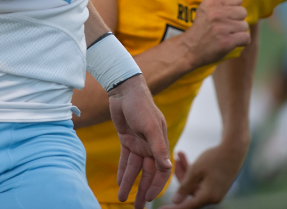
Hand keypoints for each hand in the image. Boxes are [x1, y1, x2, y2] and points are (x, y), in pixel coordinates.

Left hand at [108, 74, 172, 208]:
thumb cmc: (141, 106)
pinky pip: (125, 160)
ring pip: (134, 169)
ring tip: (122, 199)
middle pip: (147, 173)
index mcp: (160, 144)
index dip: (156, 185)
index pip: (161, 170)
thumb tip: (168, 167)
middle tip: (137, 207)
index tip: (149, 199)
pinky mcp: (126, 139)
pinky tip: (118, 182)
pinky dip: (122, 171)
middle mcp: (150, 146)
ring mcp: (138, 143)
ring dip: (129, 183)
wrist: (125, 90)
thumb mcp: (150, 127)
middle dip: (142, 190)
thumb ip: (159, 148)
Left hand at [161, 144, 247, 208]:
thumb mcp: (196, 170)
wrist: (235, 148)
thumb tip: (175, 202)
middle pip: (189, 192)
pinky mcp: (215, 185)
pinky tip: (184, 158)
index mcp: (207, 196)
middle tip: (174, 159)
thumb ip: (184, 186)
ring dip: (185, 171)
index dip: (173, 208)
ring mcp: (214, 191)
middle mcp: (212, 197)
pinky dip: (192, 172)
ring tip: (178, 154)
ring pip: (193, 184)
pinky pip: (199, 181)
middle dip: (179, 176)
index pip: (186, 206)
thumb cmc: (215, 158)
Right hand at [179, 0, 251, 67]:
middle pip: (243, 12)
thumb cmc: (204, 26)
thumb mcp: (211, 7)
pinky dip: (241, 42)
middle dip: (236, 20)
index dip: (233, 8)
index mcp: (211, 1)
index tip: (222, 15)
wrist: (189, 49)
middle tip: (223, 27)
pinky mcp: (226, 42)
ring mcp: (221, 27)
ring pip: (245, 26)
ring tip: (225, 35)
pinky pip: (246, 37)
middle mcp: (216, 13)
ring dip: (238, 32)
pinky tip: (230, 42)